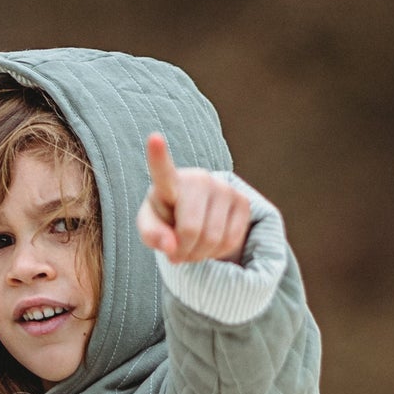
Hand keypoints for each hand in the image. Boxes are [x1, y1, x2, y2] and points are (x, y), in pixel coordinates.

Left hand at [137, 132, 250, 265]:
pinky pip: (231, 240)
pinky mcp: (243, 201)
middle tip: (178, 252)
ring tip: (193, 246)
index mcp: (169, 183)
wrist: (197, 215)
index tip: (153, 138)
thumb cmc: (166, 219)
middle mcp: (199, 179)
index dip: (158, 156)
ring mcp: (224, 188)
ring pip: (213, 239)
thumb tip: (171, 246)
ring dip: (200, 254)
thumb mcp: (151, 227)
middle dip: (183, 251)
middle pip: (191, 231)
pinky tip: (210, 243)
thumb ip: (152, 236)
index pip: (163, 171)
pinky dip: (218, 252)